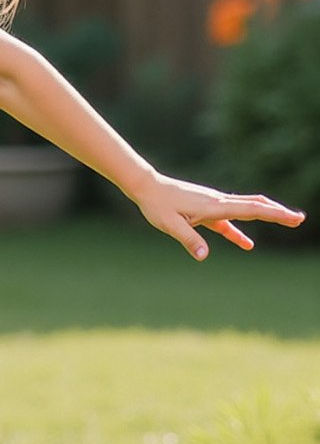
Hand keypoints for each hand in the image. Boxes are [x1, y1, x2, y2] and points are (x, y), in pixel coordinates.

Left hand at [130, 171, 305, 257]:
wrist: (145, 187)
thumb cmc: (156, 204)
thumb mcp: (169, 224)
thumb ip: (188, 239)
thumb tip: (204, 256)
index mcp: (214, 206)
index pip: (251, 210)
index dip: (274, 214)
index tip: (294, 217)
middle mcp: (217, 202)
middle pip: (254, 206)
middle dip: (277, 212)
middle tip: (299, 219)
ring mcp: (212, 205)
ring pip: (244, 210)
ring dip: (264, 216)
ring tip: (285, 222)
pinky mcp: (205, 210)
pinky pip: (228, 222)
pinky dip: (239, 231)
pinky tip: (247, 244)